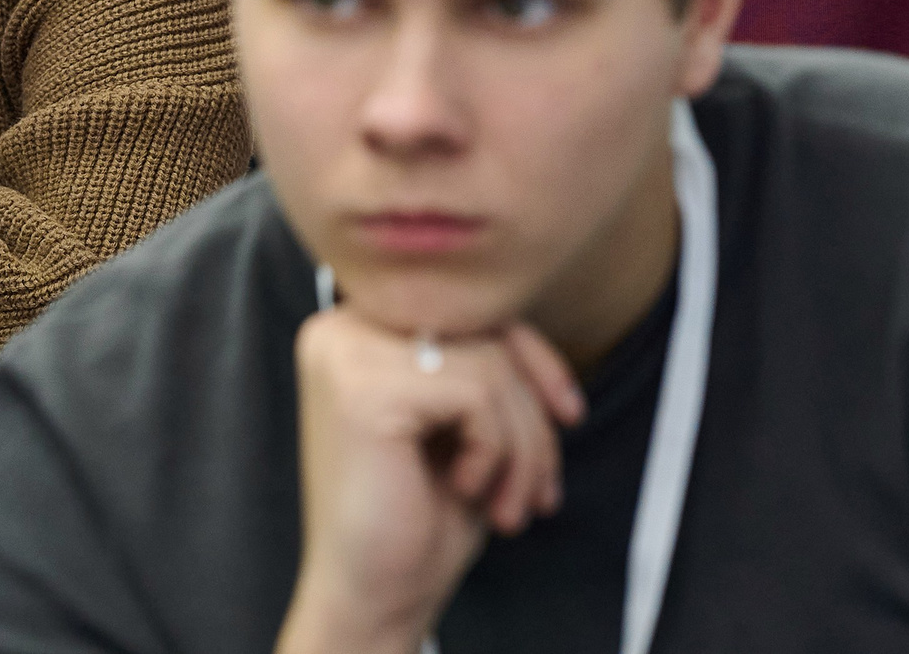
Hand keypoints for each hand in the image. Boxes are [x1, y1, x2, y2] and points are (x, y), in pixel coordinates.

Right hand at [274, 309, 586, 653]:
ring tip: (509, 504)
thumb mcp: (462, 423)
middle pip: (483, 329)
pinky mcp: (363, 389)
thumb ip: (482, 361)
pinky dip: (496, 452)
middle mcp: (341, 330)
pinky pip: (477, 393)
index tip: (567, 415)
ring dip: (522, 446)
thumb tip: (531, 327)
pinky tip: (467, 491)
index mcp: (357, 330)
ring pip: (490, 364)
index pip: (468, 309)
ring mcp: (348, 355)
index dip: (533, 357)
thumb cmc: (415, 518)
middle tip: (539, 486)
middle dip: (533, 410)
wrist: (372, 598)